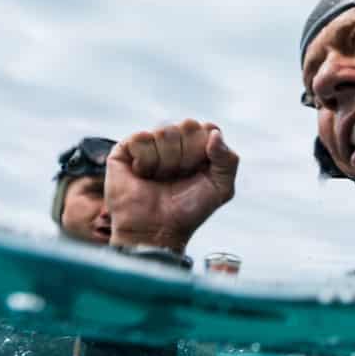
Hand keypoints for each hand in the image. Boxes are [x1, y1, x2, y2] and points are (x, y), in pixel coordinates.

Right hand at [105, 119, 238, 253]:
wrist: (156, 229)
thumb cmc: (187, 210)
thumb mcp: (220, 188)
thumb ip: (228, 160)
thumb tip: (214, 133)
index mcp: (198, 146)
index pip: (209, 129)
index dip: (205, 152)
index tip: (199, 173)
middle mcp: (175, 140)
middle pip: (189, 126)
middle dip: (186, 157)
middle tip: (177, 177)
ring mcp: (151, 142)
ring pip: (165, 132)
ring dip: (166, 162)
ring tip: (159, 179)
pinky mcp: (127, 148)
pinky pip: (142, 138)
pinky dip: (145, 161)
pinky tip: (142, 174)